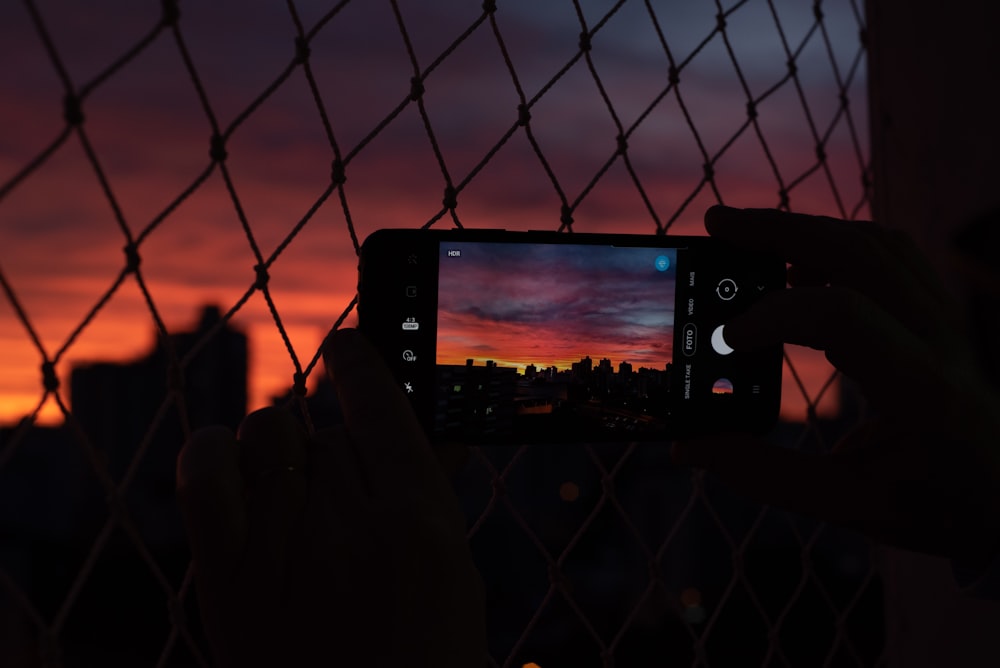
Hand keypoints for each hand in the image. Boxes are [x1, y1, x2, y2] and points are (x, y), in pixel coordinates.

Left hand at [176, 328, 485, 666]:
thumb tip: (416, 426)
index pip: (378, 404)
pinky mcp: (227, 577)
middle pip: (328, 428)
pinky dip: (213, 454)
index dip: (360, 364)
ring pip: (272, 434)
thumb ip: (427, 490)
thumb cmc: (421, 655)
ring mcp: (283, 548)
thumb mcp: (450, 570)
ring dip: (285, 449)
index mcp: (417, 522)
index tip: (348, 347)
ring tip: (295, 489)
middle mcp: (348, 525)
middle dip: (337, 449)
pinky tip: (230, 463)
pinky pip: (204, 474)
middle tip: (343, 493)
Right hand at [671, 206, 999, 567]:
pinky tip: (798, 260)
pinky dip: (837, 241)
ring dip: (807, 227)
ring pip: (876, 241)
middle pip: (859, 252)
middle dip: (780, 231)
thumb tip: (690, 447)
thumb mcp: (854, 505)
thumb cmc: (941, 505)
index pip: (842, 317)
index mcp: (924, 391)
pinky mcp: (941, 312)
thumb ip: (768, 476)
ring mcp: (947, 318)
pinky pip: (891, 252)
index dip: (774, 314)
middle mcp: (942, 340)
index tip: (728, 337)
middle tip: (718, 224)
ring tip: (748, 234)